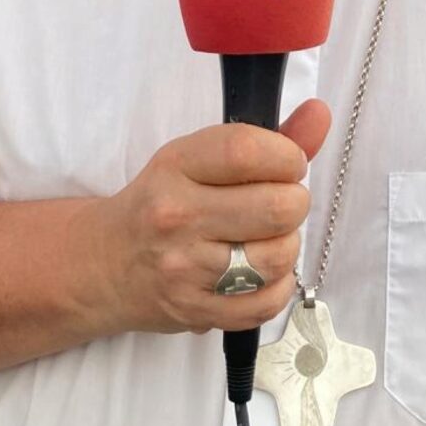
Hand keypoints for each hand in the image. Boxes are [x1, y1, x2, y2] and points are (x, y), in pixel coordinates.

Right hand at [89, 100, 331, 336]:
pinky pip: (266, 303)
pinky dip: (277, 286)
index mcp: (177, 165)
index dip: (287, 156)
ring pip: (278, 256)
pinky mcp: (194, 311)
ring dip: (287, 245)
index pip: (248, 151)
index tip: (289, 163)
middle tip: (280, 202)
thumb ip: (266, 138)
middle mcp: (176, 216)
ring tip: (268, 237)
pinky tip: (261, 272)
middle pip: (276, 207)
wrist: (105, 264)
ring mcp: (184, 269)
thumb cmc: (163, 201)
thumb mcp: (199, 158)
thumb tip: (320, 114)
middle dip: (294, 202)